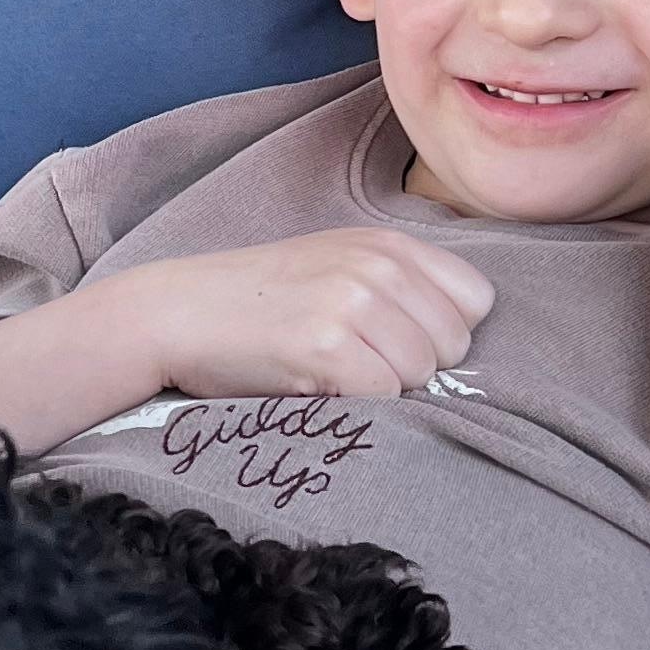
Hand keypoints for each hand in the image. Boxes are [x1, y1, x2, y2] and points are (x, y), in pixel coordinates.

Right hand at [135, 231, 494, 400]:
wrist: (174, 313)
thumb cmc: (255, 302)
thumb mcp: (334, 266)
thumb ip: (398, 287)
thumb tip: (456, 344)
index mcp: (388, 243)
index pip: (476, 301)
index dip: (441, 332)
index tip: (392, 341)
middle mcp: (378, 266)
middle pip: (454, 346)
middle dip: (412, 366)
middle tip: (351, 360)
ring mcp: (353, 303)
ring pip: (421, 376)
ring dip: (381, 389)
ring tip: (328, 372)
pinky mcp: (326, 347)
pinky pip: (385, 398)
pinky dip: (356, 406)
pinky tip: (314, 387)